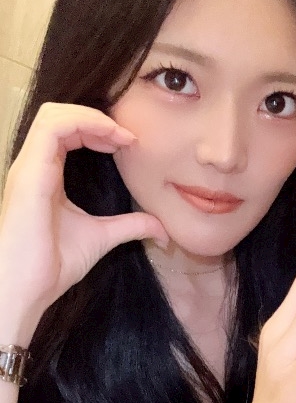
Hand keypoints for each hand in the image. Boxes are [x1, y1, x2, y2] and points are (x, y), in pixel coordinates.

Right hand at [0, 102, 167, 341]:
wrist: (27, 288)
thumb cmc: (51, 265)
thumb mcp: (102, 238)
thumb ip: (129, 226)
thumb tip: (162, 230)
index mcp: (46, 175)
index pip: (66, 132)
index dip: (98, 130)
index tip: (130, 145)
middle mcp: (34, 165)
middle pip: (59, 116)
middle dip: (97, 118)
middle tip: (128, 138)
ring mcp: (29, 167)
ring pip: (53, 114)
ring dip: (92, 118)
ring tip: (120, 136)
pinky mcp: (30, 173)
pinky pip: (52, 127)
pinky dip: (82, 123)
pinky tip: (109, 139)